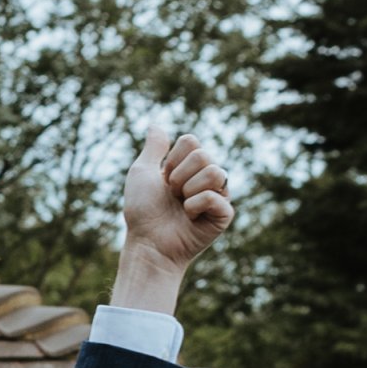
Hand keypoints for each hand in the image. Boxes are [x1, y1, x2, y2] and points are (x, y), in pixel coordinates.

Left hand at [113, 123, 233, 310]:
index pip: (191, 141)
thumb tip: (155, 123)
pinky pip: (214, 195)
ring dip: (188, 190)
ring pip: (214, 171)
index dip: (173, 160)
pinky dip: (195, 206)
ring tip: (181, 207)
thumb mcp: (142, 173)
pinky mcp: (224, 214)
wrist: (148, 244)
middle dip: (179, 177)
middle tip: (172, 197)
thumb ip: (154, 147)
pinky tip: (189, 219)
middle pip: (203, 155)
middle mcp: (206, 178)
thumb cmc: (142, 212)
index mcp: (189, 166)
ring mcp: (217, 195)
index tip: (163, 180)